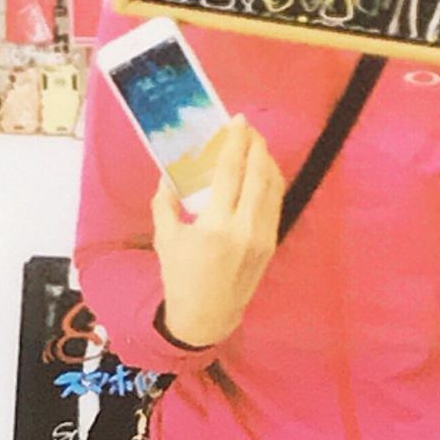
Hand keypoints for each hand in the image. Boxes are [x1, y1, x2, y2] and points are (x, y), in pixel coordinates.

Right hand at [152, 115, 285, 347]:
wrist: (207, 316)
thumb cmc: (181, 278)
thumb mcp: (165, 239)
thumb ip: (165, 203)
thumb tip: (169, 173)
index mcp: (215, 226)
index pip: (231, 173)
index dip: (236, 143)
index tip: (237, 122)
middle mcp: (244, 229)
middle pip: (258, 174)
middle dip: (256, 146)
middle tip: (248, 128)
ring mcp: (262, 237)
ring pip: (273, 188)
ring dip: (266, 161)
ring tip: (256, 144)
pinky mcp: (271, 244)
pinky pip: (275, 204)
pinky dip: (271, 182)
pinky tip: (263, 172)